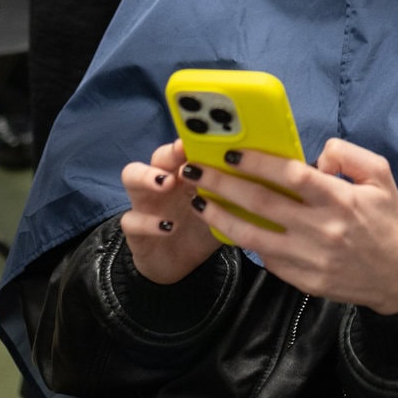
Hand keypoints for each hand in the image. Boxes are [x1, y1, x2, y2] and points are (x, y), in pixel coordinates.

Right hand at [119, 139, 223, 285]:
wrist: (178, 264)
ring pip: (131, 175)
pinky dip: (148, 222)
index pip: (186, 147)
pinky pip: (131, 220)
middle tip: (184, 154)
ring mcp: (145, 202)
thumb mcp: (221, 210)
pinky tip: (168, 227)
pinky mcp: (134, 228)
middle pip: (158, 154)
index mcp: (185, 172)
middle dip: (171, 152)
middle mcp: (163, 181)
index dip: (194, 139)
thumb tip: (265, 175)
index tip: (208, 133)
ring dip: (148, 176)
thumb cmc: (201, 228)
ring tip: (166, 182)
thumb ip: (234, 193)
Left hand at [187, 140, 397, 314]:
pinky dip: (245, 240)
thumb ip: (348, 155)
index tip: (230, 152)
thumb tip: (313, 156)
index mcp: (339, 199)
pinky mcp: (302, 280)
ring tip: (197, 202)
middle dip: (222, 184)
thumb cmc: (388, 221)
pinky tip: (228, 226)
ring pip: (253, 236)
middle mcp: (321, 229)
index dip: (257, 162)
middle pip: (261, 203)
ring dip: (220, 217)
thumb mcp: (380, 176)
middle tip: (195, 170)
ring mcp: (309, 258)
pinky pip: (266, 257)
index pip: (290, 175)